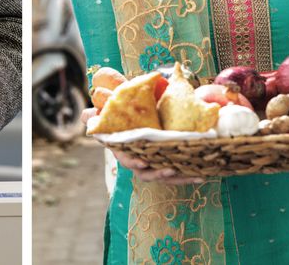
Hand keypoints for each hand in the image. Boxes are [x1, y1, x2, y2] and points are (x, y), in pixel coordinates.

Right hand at [82, 107, 203, 183]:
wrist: (135, 115)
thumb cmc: (123, 112)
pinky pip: (177, 173)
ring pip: (164, 176)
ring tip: (193, 175)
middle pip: (147, 172)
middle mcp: (138, 159)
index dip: (134, 161)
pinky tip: (203, 175)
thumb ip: (97, 113)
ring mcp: (152, 163)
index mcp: (125, 148)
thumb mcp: (110, 111)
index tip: (142, 161)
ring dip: (178, 177)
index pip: (126, 158)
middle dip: (159, 173)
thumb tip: (86, 115)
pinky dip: (188, 175)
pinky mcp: (166, 163)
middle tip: (170, 170)